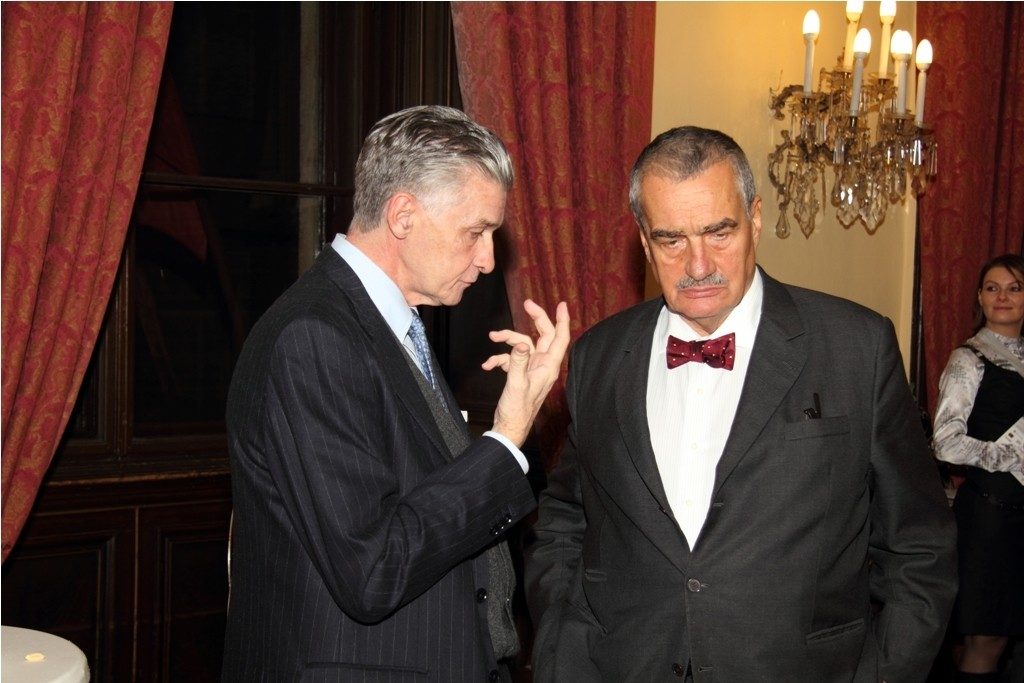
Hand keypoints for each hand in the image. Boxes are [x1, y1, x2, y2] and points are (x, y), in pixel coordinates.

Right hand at [482, 299, 569, 446]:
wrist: (508, 427)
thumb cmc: (517, 410)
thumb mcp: (516, 384)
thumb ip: (518, 362)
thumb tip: (520, 344)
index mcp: (549, 366)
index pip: (560, 338)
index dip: (562, 320)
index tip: (562, 304)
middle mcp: (543, 365)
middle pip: (542, 335)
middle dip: (534, 319)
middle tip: (526, 304)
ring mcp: (531, 368)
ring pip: (523, 344)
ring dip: (508, 339)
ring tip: (493, 337)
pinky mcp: (520, 373)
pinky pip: (511, 358)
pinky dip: (499, 358)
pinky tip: (487, 365)